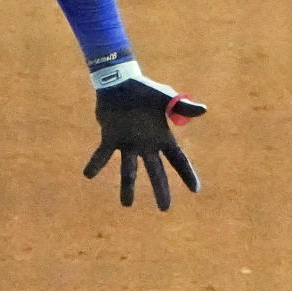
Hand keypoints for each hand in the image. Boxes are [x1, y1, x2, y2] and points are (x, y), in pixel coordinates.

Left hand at [83, 68, 205, 209]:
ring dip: (127, 187)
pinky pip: (102, 155)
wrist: (120, 82)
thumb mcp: (165, 97)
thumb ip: (182, 105)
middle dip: (160, 189)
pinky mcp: (110, 138)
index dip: (187, 174)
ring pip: (129, 169)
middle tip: (164, 209)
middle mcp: (146, 145)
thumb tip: (203, 110)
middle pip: (156, 171)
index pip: (178, 159)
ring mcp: (128, 143)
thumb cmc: (145, 90)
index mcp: (162, 137)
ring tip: (126, 205)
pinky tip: (88, 175)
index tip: (195, 190)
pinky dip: (95, 164)